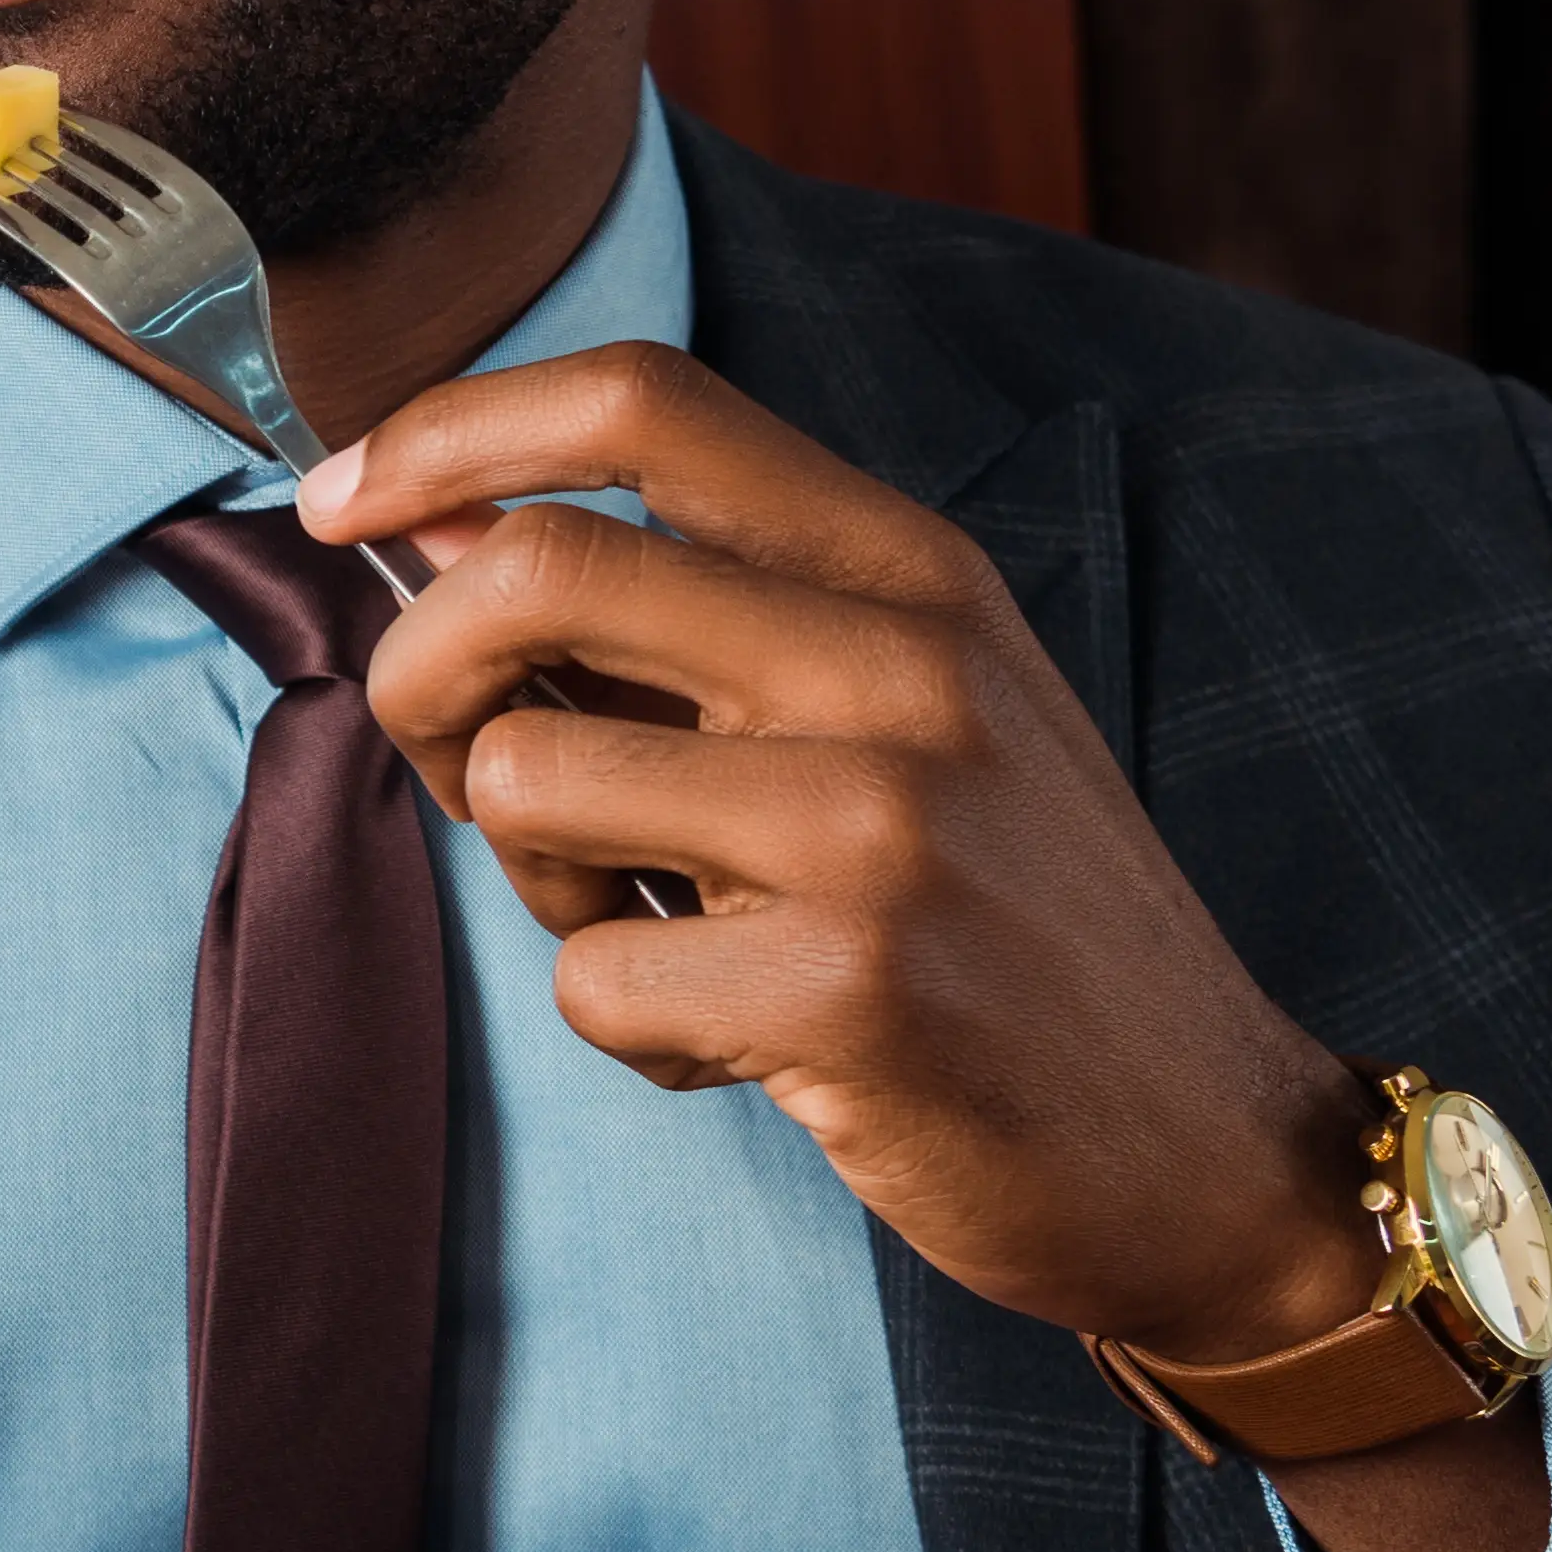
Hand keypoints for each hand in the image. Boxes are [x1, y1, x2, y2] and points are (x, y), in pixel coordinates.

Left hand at [298, 350, 1548, 1551]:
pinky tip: (740, 1044)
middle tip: (455, 768)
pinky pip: (588, 976)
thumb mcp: (901, 713)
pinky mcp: (847, 987)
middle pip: (536, 567)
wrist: (1212, 1153)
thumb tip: (432, 522)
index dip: (450, 426)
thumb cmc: (1012, 926)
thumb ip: (697, 614)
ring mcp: (881, 822)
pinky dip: (624, 1029)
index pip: (645, 399)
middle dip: (420, 671)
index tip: (339, 498)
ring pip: (522, 780)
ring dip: (540, 885)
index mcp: (913, 569)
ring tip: (666, 933)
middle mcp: (904, 663)